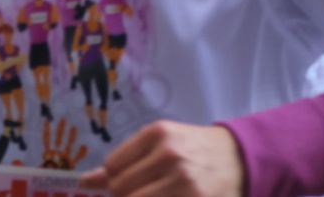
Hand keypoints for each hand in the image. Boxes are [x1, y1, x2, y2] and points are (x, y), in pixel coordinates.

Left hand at [82, 122, 243, 196]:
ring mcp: (183, 182)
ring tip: (156, 193)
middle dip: (126, 195)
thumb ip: (124, 161)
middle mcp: (170, 155)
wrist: (239, 158)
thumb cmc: (193, 150)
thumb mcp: (161, 144)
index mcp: (158, 134)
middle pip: (122, 190)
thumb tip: (84, 183)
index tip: (129, 181)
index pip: (112, 167)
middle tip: (147, 189)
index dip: (116, 180)